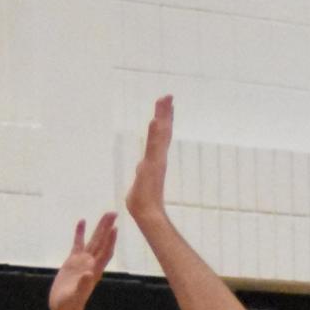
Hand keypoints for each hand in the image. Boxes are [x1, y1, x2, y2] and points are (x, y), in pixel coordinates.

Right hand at [49, 214, 117, 309]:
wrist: (63, 309)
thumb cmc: (70, 304)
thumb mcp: (75, 295)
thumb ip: (83, 285)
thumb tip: (90, 274)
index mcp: (94, 270)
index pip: (104, 252)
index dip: (110, 241)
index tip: (114, 228)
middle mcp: (91, 263)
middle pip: (102, 242)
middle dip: (107, 228)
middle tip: (113, 213)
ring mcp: (83, 261)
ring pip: (93, 240)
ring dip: (99, 228)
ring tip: (105, 214)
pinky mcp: (73, 261)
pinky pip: (78, 244)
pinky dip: (80, 233)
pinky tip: (82, 221)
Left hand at [125, 95, 174, 222]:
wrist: (146, 213)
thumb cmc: (142, 203)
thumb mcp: (140, 182)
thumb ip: (142, 172)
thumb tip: (141, 166)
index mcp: (154, 160)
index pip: (159, 137)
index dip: (163, 121)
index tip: (165, 107)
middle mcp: (157, 157)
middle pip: (162, 131)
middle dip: (165, 113)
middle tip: (168, 96)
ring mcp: (156, 160)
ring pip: (160, 134)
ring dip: (162, 116)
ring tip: (165, 99)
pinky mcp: (153, 164)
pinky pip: (155, 144)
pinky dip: (157, 132)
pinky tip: (156, 120)